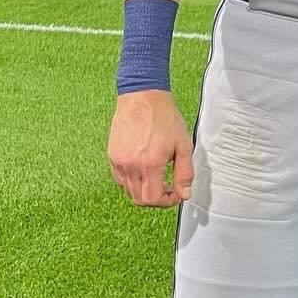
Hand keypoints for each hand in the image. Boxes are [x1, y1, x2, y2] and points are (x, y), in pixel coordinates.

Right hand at [108, 90, 194, 207]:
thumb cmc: (164, 117)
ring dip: (143, 190)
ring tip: (156, 177)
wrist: (143, 96)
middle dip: (156, 199)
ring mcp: (119, 161)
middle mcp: (131, 166)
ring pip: (128, 190)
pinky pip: (119, 178)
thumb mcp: (183, 145)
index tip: (175, 193)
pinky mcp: (112, 155)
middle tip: (167, 187)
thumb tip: (184, 194)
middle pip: (140, 199)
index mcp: (150, 164)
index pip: (153, 200)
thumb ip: (185, 173)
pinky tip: (142, 169)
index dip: (167, 202)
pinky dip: (131, 181)